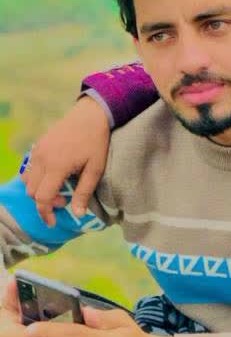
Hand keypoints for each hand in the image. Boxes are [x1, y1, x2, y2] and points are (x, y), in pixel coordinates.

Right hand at [22, 97, 110, 226]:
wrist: (90, 114)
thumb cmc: (96, 142)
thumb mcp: (95, 169)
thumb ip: (84, 192)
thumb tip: (77, 215)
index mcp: (57, 166)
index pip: (42, 197)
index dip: (45, 213)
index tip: (53, 222)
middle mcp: (42, 159)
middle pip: (32, 191)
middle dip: (45, 202)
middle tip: (64, 199)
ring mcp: (37, 151)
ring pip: (27, 181)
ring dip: (38, 190)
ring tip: (58, 188)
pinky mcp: (37, 146)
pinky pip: (29, 168)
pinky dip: (36, 178)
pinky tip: (52, 176)